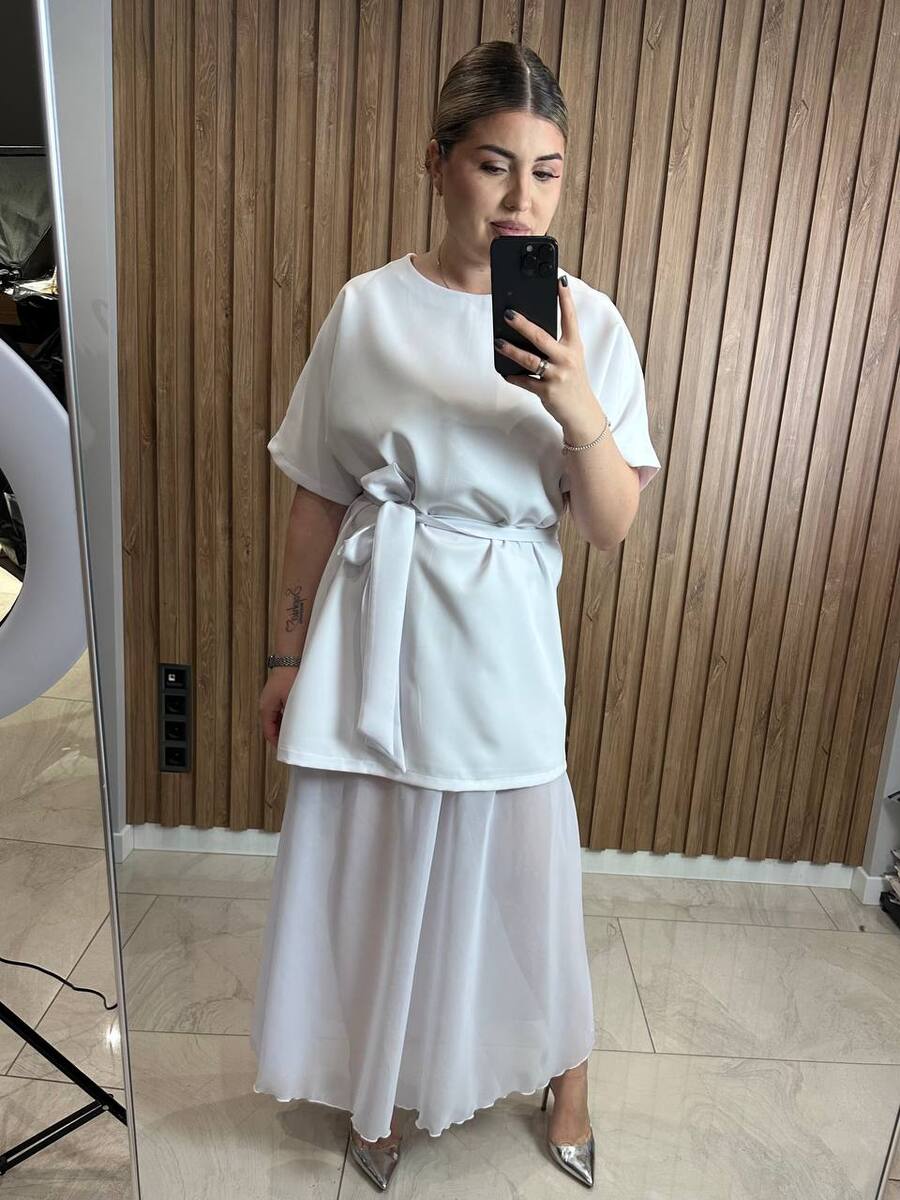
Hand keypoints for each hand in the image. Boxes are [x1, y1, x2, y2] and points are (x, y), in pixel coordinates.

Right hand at [259, 669, 296, 746]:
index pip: (268, 732)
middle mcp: (265, 706)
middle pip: (270, 727)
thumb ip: (291, 717)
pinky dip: (284, 718)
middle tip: (291, 745)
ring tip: (294, 735)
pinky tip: (295, 721)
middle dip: (280, 736)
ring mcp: (269, 700)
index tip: (286, 750)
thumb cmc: (290, 680)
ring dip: (282, 727)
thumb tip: (296, 732)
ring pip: (274, 720)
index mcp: (266, 709)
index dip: (277, 742)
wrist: (290, 661)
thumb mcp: (291, 701)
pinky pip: (278, 712)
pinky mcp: (275, 696)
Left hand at [494, 276, 605, 438]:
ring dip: (511, 350)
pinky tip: (505, 372)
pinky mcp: (547, 391)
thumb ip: (556, 346)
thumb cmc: (573, 382)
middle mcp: (567, 359)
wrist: (582, 413)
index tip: (559, 281)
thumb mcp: (571, 360)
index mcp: (574, 347)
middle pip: (541, 337)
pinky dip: (514, 377)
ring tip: (498, 342)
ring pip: (529, 360)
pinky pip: (525, 382)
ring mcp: (557, 375)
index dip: (565, 298)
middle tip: (508, 314)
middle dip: (523, 324)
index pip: (570, 318)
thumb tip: (528, 331)